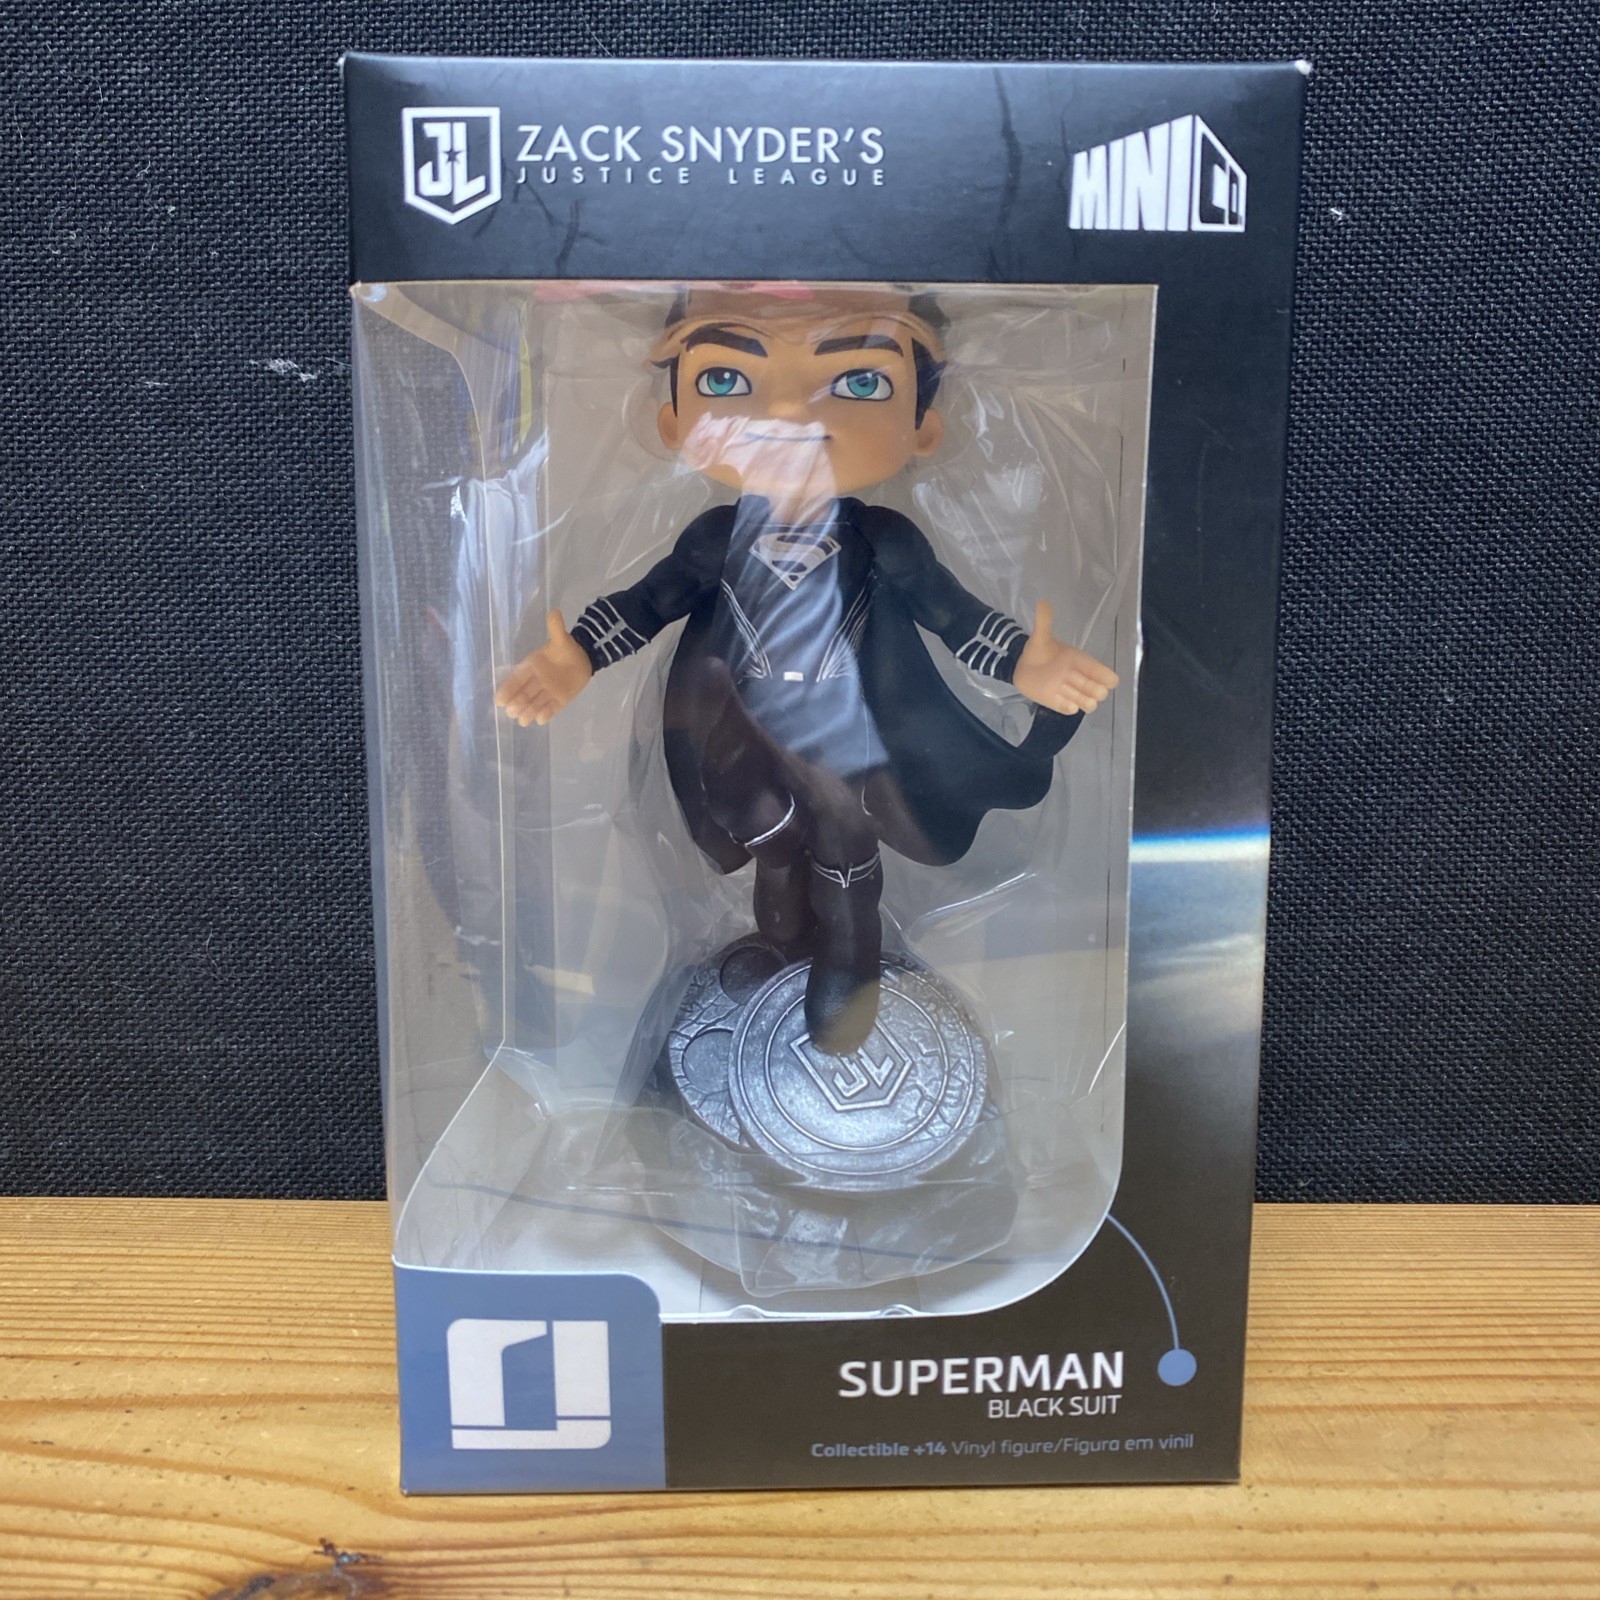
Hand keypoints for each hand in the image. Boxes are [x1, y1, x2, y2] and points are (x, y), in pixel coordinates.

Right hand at [494, 610, 593, 726]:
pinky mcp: (560, 699)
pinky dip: (547, 713)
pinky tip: (541, 720)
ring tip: (523, 721)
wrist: (584, 658)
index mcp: (533, 666)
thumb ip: (556, 628)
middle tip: (511, 712)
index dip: (508, 688)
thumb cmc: (567, 649)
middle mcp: (537, 681)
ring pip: (536, 703)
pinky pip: (552, 708)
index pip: (517, 678)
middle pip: (524, 694)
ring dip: (529, 711)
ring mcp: (548, 691)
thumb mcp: (562, 638)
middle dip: (517, 703)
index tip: (499, 700)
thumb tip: (555, 612)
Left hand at [1012, 601, 1118, 716]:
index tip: (1106, 680)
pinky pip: (1070, 709)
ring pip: (1087, 702)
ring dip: (1085, 701)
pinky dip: (1070, 708)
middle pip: (1098, 690)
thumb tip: (1043, 602)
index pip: (1102, 672)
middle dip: (1095, 691)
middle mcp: (1078, 678)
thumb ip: (1044, 622)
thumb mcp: (1040, 637)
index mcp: (1080, 661)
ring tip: (1074, 698)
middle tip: (1085, 688)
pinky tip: (1066, 704)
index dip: (1106, 676)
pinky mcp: (1058, 703)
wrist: (1023, 666)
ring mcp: (1069, 692)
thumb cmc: (1039, 651)